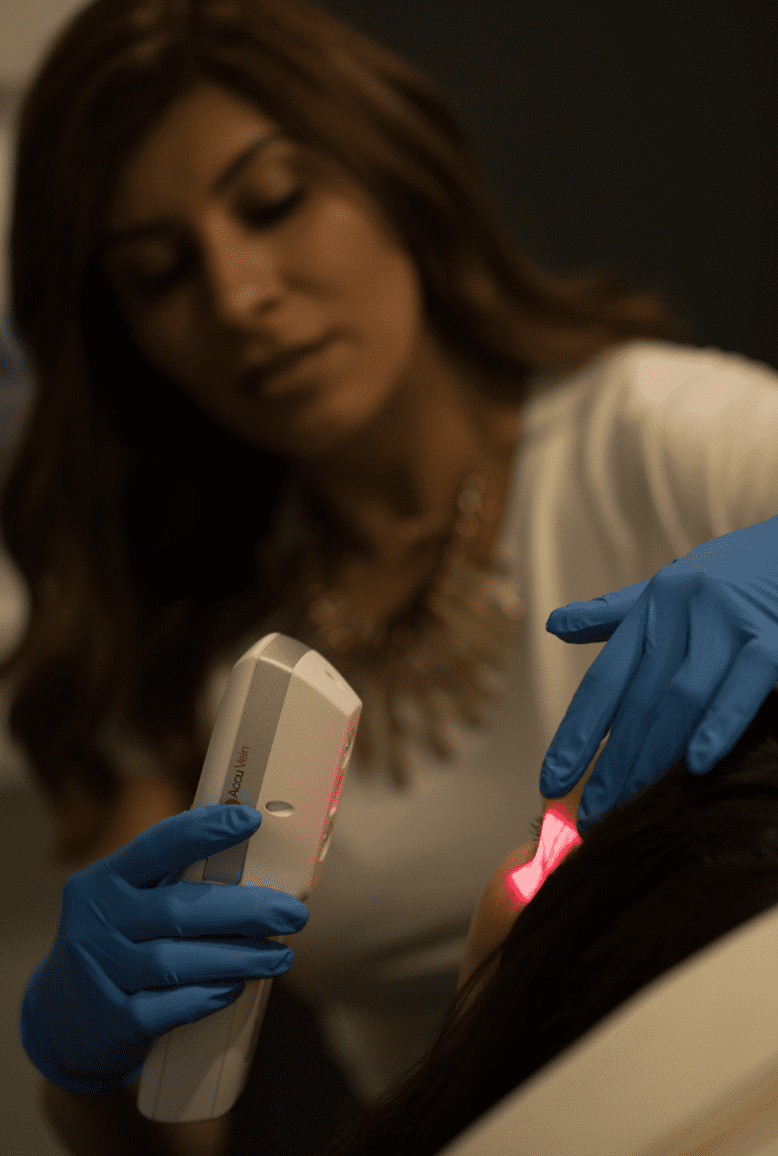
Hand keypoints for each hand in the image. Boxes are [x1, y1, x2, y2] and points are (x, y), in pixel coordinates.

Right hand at [20, 804, 308, 1094]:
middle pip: (179, 910)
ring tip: (280, 955)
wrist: (64, 1019)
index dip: (203, 830)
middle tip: (293, 912)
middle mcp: (96, 923)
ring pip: (178, 962)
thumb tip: (253, 854)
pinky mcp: (114, 1021)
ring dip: (239, 957)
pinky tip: (237, 987)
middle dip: (245, 910)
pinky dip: (210, 995)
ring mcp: (100, 974)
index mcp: (103, 880)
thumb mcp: (128, 901)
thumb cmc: (118, 942)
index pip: (156, 846)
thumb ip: (173, 879)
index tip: (250, 820)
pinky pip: (171, 1007)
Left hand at [539, 516, 777, 830]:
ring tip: (629, 806)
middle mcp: (681, 610)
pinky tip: (698, 763)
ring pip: (679, 697)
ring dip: (652, 755)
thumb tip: (553, 624)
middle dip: (610, 761)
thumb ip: (614, 615)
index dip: (575, 734)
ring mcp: (726, 622)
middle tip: (589, 816)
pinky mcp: (771, 638)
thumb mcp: (670, 588)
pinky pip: (742, 685)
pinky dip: (720, 723)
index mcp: (652, 607)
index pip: (604, 680)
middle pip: (636, 699)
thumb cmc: (735, 574)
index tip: (550, 783)